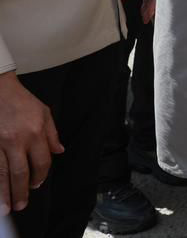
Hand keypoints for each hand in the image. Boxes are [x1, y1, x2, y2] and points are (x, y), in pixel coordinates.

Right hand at [0, 71, 62, 215]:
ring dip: (4, 192)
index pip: (41, 161)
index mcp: (34, 133)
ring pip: (1, 173)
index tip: (37, 184)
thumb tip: (59, 151)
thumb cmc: (20, 101)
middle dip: (21, 191)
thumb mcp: (43, 113)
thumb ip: (52, 134)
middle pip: (20, 172)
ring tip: (6, 207)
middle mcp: (16, 140)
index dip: (41, 175)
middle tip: (20, 205)